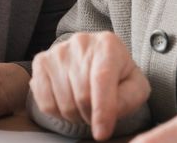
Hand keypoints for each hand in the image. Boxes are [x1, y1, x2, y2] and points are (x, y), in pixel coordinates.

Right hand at [29, 31, 150, 140]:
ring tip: (83, 106)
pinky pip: (45, 103)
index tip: (102, 133)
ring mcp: (57, 52)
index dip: (102, 110)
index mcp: (108, 45)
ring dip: (76, 115)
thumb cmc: (117, 75)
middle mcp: (80, 43)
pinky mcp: (41, 62)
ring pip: (64, 103)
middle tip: (97, 113)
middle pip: (82, 96)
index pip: (101, 79)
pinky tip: (68, 102)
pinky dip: (58, 113)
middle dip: (91, 115)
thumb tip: (109, 113)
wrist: (95, 59)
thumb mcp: (135, 86)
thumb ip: (129, 98)